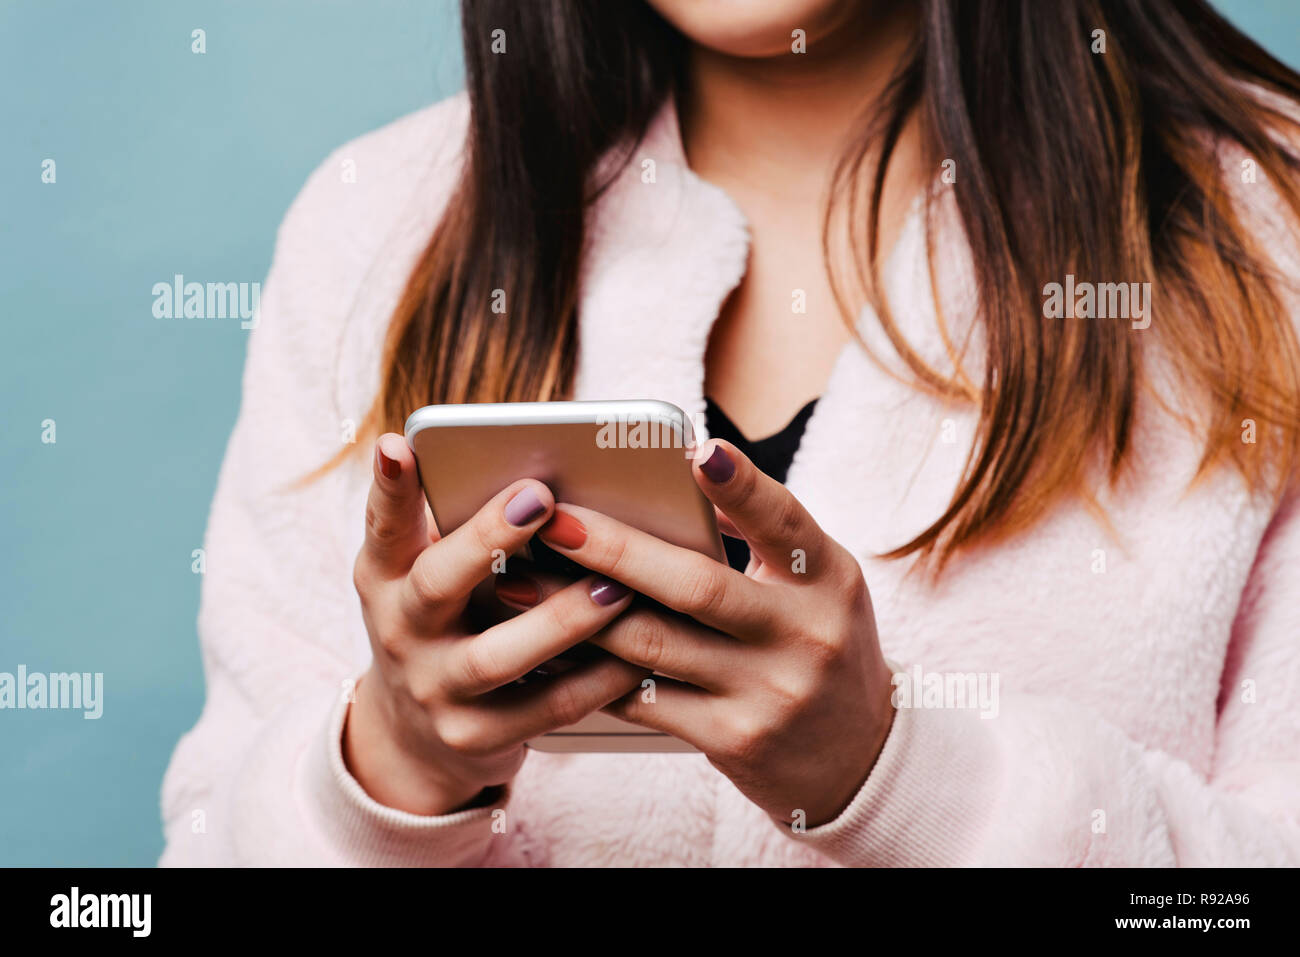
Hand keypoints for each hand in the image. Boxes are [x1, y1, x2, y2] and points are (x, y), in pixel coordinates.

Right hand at [344, 434, 645, 815]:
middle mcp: (400, 630)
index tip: (400, 445)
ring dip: (560, 621)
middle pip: (435, 583)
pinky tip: (637, 655)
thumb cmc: (445, 621)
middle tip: (541, 497)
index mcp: (386, 576)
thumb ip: (461, 528)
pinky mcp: (473, 736)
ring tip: (617, 588)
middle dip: (487, 538)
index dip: (390, 487)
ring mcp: (433, 689)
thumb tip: (541, 467)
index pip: (383, 524)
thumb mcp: (426, 574)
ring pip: (495, 657)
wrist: (415, 735)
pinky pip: (544, 710)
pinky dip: (594, 681)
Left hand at [535, 439, 894, 826]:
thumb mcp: (817, 586)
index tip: (697, 452)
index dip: (741, 486)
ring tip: (524, 581)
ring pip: (654, 644)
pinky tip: (549, 647)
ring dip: (579, 612)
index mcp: (828, 578)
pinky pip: (645, 700)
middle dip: (616, 550)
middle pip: (697, 586)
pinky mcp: (733, 739)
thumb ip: (759, 539)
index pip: (783, 521)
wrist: (857, 757)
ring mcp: (768, 692)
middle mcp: (804, 634)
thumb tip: (672, 480)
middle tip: (554, 521)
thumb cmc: (818, 644)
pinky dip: (592, 671)